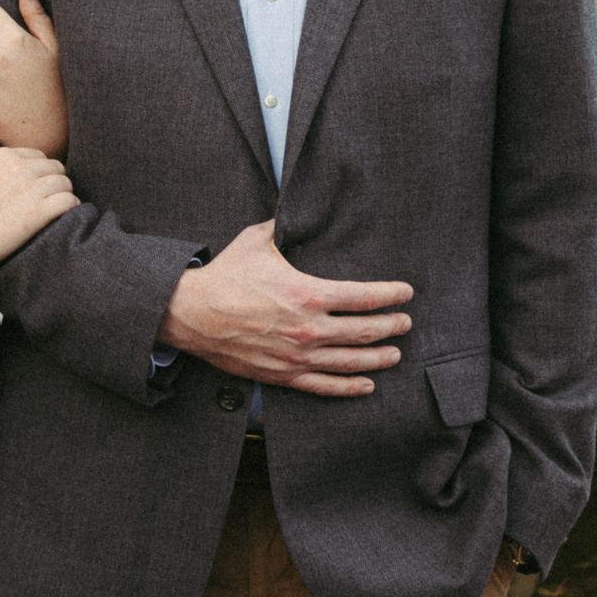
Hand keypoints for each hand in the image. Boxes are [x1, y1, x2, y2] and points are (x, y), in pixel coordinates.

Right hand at [0, 146, 77, 292]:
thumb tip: (0, 157)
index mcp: (2, 156)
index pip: (36, 157)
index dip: (38, 173)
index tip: (36, 187)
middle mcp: (19, 168)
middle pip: (54, 168)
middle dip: (53, 182)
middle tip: (47, 200)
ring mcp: (30, 190)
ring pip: (64, 183)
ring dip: (62, 195)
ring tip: (56, 210)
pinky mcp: (37, 213)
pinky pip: (68, 201)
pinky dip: (70, 207)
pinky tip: (64, 216)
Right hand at [156, 220, 411, 397]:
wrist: (191, 314)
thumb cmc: (224, 276)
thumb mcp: (256, 241)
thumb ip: (283, 226)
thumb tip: (296, 209)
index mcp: (307, 293)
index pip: (364, 297)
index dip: (391, 295)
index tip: (405, 293)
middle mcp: (308, 328)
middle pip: (365, 331)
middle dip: (392, 327)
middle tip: (405, 323)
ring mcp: (297, 355)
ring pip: (351, 361)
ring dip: (379, 358)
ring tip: (395, 353)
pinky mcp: (283, 375)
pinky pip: (325, 386)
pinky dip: (350, 387)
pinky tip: (367, 384)